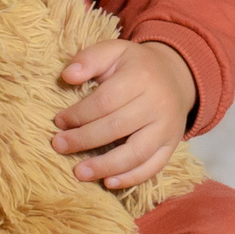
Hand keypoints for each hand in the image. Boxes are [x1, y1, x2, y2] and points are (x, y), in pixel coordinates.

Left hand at [53, 40, 196, 190]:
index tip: (58, 121)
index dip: (79, 114)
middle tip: (58, 145)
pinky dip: (131, 178)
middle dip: (83, 139)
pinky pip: (153, 167)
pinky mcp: (172, 145)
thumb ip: (89, 58)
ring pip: (136, 153)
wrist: (176, 76)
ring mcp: (167, 127)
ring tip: (79, 172)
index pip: (105, 101)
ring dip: (105, 166)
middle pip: (116, 127)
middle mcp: (157, 103)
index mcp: (141, 77)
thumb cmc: (135, 66)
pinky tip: (108, 182)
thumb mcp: (114, 51)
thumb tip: (67, 76)